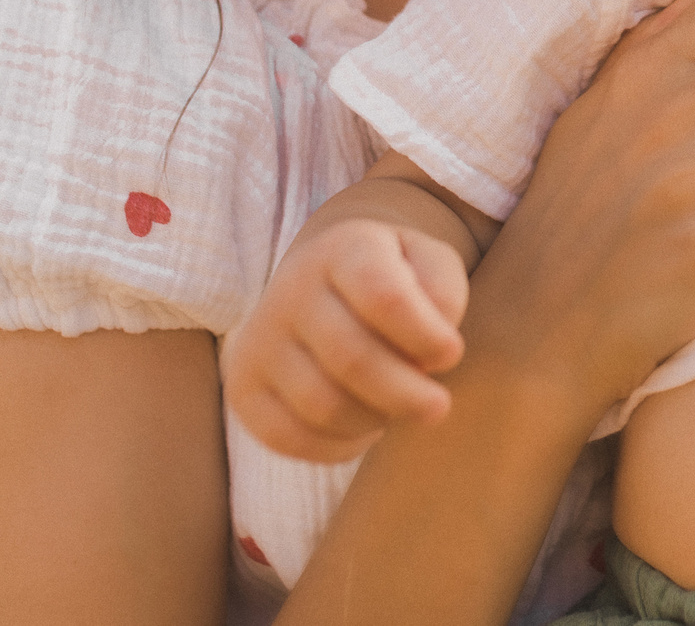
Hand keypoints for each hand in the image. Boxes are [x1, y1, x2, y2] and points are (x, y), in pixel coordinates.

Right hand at [225, 218, 469, 462]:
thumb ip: (443, 292)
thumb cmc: (397, 280)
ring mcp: (258, 338)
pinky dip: (338, 444)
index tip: (451, 354)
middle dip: (406, 393)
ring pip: (322, 404)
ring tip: (398, 409)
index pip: (383, 297)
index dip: (424, 335)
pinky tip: (365, 427)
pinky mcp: (243, 386)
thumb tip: (435, 343)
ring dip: (375, 418)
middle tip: (438, 406)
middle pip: (352, 358)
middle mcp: (291, 289)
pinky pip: (290, 436)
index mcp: (344, 248)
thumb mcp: (430, 265)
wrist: (326, 287)